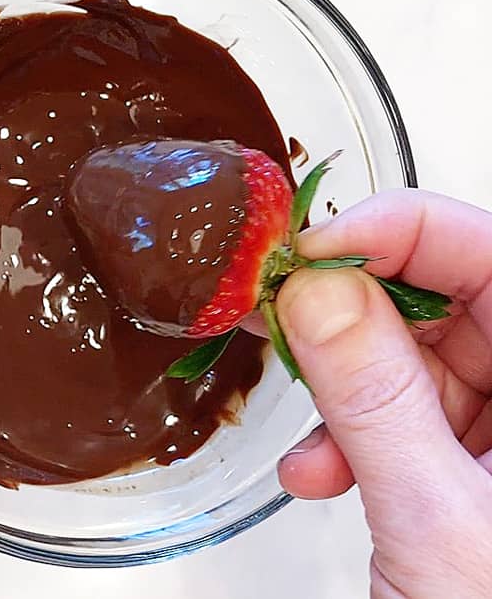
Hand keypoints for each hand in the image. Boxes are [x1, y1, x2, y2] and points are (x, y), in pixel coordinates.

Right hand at [274, 190, 491, 597]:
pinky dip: (358, 437)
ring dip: (349, 396)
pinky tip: (327, 472)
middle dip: (357, 320)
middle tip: (281, 319)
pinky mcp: (484, 469)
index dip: (402, 230)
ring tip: (314, 446)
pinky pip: (414, 418)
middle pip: (457, 302)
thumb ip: (375, 399)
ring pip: (426, 362)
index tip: (311, 247)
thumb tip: (320, 291)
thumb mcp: (437, 522)